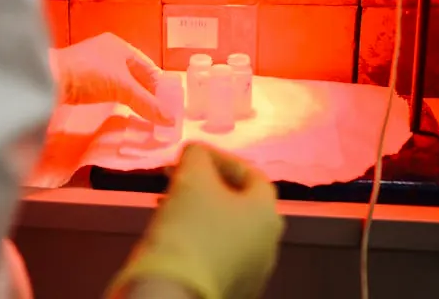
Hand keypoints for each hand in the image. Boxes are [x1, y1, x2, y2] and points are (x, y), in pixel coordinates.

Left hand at [50, 33, 170, 124]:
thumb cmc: (90, 75)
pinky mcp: (82, 79)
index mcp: (119, 46)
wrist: (50, 80)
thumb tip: (170, 120)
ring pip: (120, 83)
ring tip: (145, 114)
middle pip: (134, 75)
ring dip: (132, 98)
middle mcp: (107, 52)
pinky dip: (118, 100)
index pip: (146, 66)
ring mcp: (93, 65)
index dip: (159, 85)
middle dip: (146, 93)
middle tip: (159, 113)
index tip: (169, 104)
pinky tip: (123, 111)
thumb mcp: (122, 88)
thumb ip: (147, 103)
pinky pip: (108, 89)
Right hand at [108, 144, 283, 298]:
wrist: (175, 291)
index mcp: (267, 213)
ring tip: (169, 205)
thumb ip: (197, 155)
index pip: (252, 174)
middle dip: (207, 186)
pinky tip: (174, 235)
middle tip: (178, 177)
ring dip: (201, 212)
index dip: (220, 158)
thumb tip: (196, 153)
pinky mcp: (232, 290)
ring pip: (227, 230)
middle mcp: (268, 244)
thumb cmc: (189, 228)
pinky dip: (199, 239)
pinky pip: (217, 255)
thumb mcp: (191, 178)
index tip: (191, 154)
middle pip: (239, 203)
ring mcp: (252, 271)